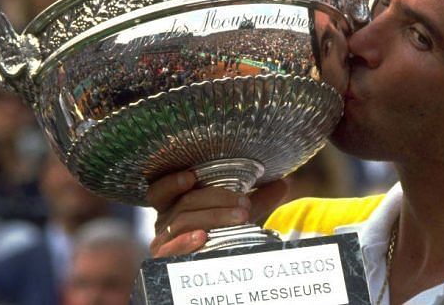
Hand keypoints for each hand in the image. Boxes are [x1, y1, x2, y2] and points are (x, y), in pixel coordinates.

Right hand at [147, 170, 288, 257]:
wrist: (216, 266)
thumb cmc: (221, 233)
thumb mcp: (236, 214)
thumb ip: (257, 200)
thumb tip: (284, 184)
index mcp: (174, 205)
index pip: (159, 190)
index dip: (172, 182)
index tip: (191, 177)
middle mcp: (163, 221)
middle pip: (184, 204)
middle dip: (216, 200)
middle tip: (245, 203)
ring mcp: (163, 241)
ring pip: (183, 222)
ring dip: (213, 217)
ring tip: (241, 217)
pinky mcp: (165, 260)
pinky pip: (170, 250)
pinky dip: (185, 242)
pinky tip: (201, 237)